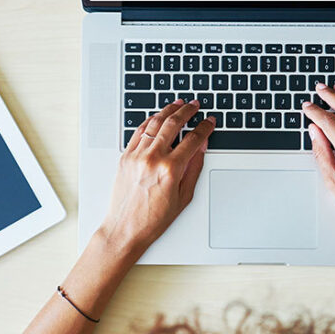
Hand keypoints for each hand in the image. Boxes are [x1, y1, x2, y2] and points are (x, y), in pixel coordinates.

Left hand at [98, 100, 215, 256]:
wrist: (125, 229)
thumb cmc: (154, 219)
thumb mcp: (184, 196)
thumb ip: (194, 168)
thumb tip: (200, 147)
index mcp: (170, 169)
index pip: (193, 139)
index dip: (204, 127)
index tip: (209, 121)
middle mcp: (152, 159)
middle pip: (173, 124)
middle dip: (187, 112)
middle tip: (195, 106)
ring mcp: (136, 156)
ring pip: (154, 123)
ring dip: (168, 111)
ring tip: (177, 105)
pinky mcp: (125, 157)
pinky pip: (138, 131)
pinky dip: (149, 121)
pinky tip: (157, 117)